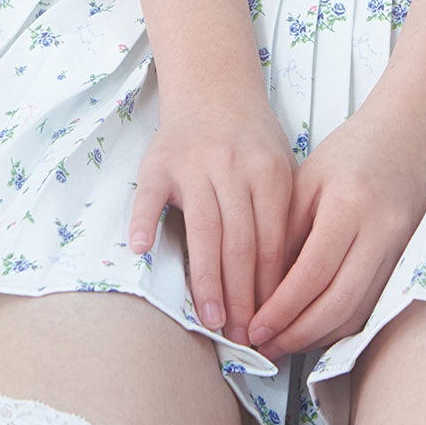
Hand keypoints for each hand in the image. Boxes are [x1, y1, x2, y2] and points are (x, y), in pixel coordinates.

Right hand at [130, 91, 296, 350]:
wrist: (214, 87)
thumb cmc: (250, 140)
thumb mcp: (278, 168)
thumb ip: (279, 218)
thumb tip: (282, 289)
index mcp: (268, 172)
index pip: (270, 243)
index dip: (269, 289)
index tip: (268, 326)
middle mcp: (232, 168)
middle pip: (239, 243)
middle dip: (242, 297)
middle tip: (242, 337)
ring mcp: (194, 163)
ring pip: (203, 230)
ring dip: (207, 279)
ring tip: (211, 320)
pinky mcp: (160, 161)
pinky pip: (149, 194)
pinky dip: (144, 220)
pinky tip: (143, 250)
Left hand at [244, 99, 425, 361]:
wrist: (410, 133)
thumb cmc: (356, 148)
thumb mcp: (308, 179)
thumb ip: (286, 231)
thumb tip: (263, 287)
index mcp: (348, 205)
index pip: (311, 275)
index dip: (281, 310)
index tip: (255, 328)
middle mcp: (379, 232)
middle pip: (337, 305)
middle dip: (296, 335)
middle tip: (264, 346)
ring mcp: (397, 250)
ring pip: (356, 313)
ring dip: (317, 337)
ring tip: (283, 344)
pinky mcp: (403, 262)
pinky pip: (369, 306)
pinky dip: (339, 325)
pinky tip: (314, 328)